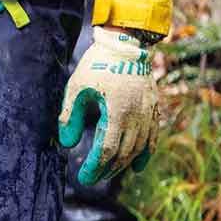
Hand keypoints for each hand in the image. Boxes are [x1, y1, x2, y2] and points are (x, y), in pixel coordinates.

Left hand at [58, 26, 159, 185]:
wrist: (125, 42)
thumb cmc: (97, 63)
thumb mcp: (76, 87)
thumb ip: (70, 116)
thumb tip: (67, 143)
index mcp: (117, 110)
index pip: (107, 149)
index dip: (95, 166)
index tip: (83, 177)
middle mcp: (137, 115)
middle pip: (123, 153)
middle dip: (106, 169)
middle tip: (91, 178)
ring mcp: (148, 112)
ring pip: (138, 148)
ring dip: (123, 164)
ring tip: (107, 172)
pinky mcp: (154, 108)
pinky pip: (153, 137)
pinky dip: (146, 154)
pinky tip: (137, 168)